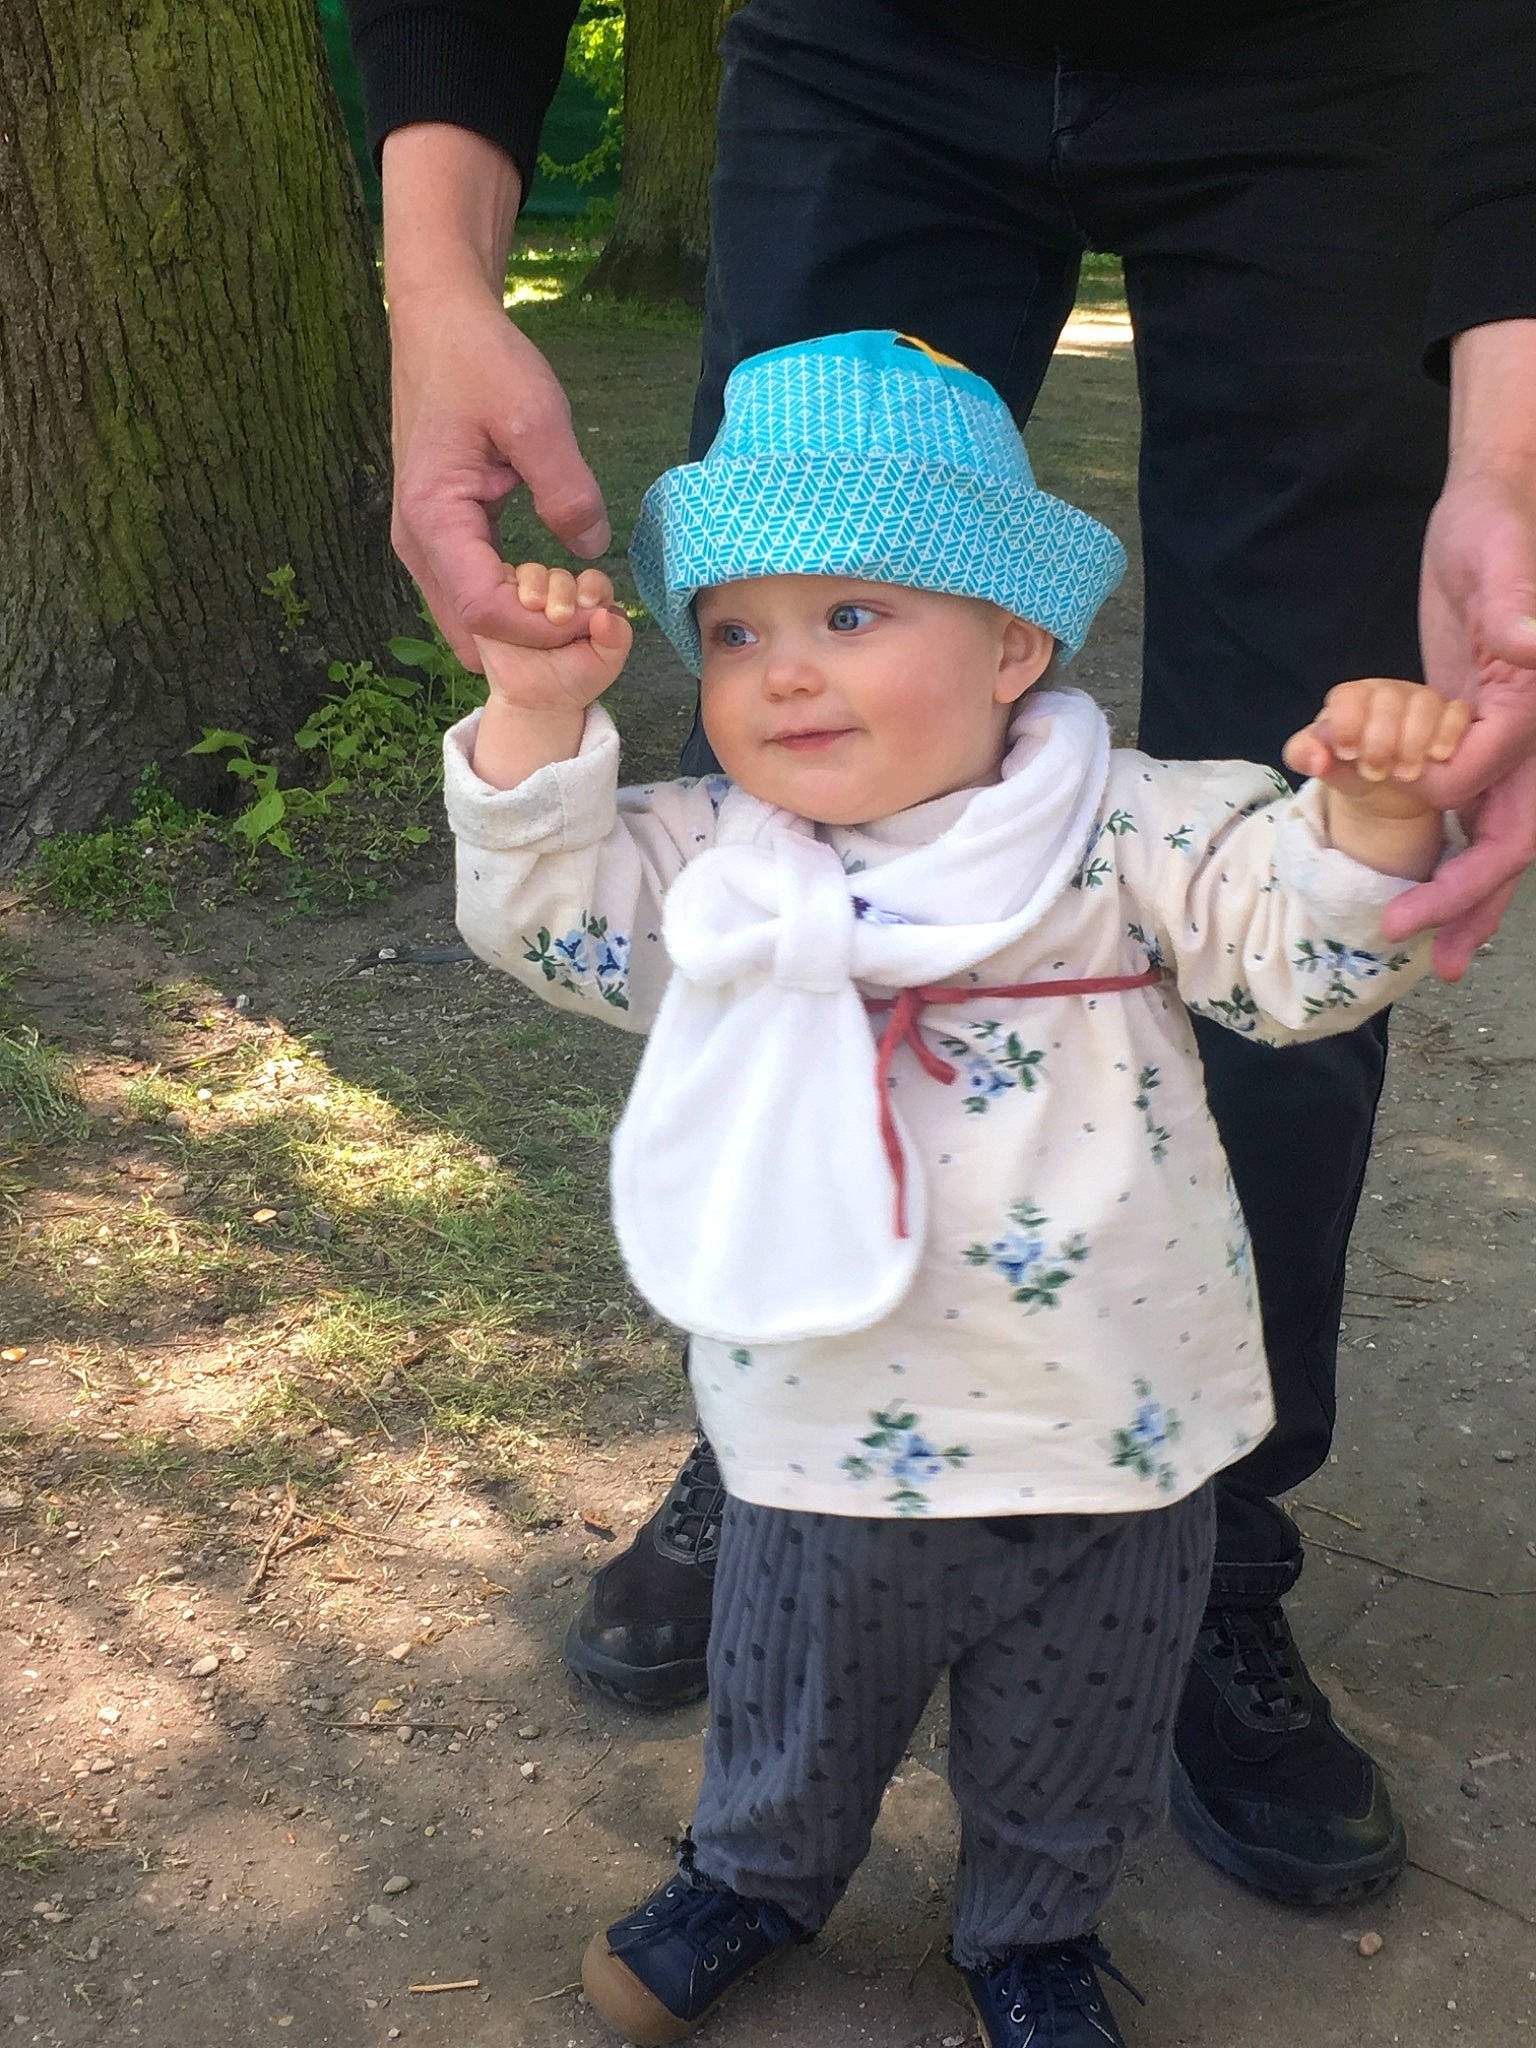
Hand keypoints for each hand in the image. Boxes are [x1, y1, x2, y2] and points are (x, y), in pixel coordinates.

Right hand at [389, 288, 611, 668]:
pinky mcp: (440, 536)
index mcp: (432, 519)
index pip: (485, 612)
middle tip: (589, 620)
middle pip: (473, 632)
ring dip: (524, 626)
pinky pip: (475, 592)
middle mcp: (416, 543)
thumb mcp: (537, 416)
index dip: (543, 630)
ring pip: (472, 621)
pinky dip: (514, 602)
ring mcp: (424, 543)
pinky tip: (555, 587)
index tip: (595, 614)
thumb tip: (592, 550)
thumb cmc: (481, 361)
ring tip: (578, 604)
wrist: (440, 323)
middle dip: (533, 642)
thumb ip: (567, 488)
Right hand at [475, 563, 632, 713]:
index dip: (592, 587)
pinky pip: (501, 579)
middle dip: (562, 590)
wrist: (535, 703)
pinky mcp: (499, 601)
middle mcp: (558, 596)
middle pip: (561, 575)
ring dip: (535, 584)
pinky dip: (507, 585)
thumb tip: (606, 613)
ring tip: (534, 606)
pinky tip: (512, 604)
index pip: (593, 581)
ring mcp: (527, 597)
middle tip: (559, 617)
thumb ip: (618, 637)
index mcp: (587, 605)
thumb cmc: (573, 681)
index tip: (588, 604)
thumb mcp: (606, 663)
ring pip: (531, 572)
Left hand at [1283, 676, 1470, 812]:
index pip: (1348, 696)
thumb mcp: (1321, 763)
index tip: (1347, 755)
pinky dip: (1449, 733)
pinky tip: (1438, 757)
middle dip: (1381, 741)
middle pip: (1388, 700)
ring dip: (1414, 741)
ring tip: (1405, 774)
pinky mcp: (1451, 715)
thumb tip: (1316, 758)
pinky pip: (1458, 712)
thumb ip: (1304, 755)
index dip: (1347, 724)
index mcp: (1351, 698)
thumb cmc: (1349, 765)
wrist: (1383, 787)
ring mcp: (1422, 701)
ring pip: (1425, 703)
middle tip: (1375, 773)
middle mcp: (1388, 693)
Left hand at [1385, 465, 1535, 975]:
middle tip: (1436, 958)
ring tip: (1432, 951)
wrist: (1492, 511)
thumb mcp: (1503, 560)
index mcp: (1535, 707)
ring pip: (1490, 835)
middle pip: (1512, 838)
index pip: (1501, 787)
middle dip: (1474, 901)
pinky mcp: (1472, 735)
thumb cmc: (1499, 530)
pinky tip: (1413, 885)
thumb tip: (1534, 648)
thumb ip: (1519, 606)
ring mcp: (1503, 742)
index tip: (1419, 843)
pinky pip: (1457, 802)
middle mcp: (1529, 737)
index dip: (1462, 824)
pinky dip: (1436, 843)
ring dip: (1462, 895)